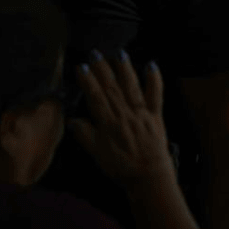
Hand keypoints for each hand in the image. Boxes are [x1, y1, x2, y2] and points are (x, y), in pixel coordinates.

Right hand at [68, 52, 175, 189]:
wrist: (147, 175)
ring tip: (119, 53)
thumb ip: (85, 135)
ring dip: (125, 69)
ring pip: (132, 87)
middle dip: (103, 69)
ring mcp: (142, 112)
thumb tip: (72, 119)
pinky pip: (156, 94)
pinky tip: (151, 65)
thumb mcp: (97, 154)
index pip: (96, 98)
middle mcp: (125, 114)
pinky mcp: (156, 114)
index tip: (81, 66)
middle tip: (95, 53)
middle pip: (112, 88)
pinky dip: (154, 79)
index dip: (88, 81)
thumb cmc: (120, 166)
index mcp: (109, 123)